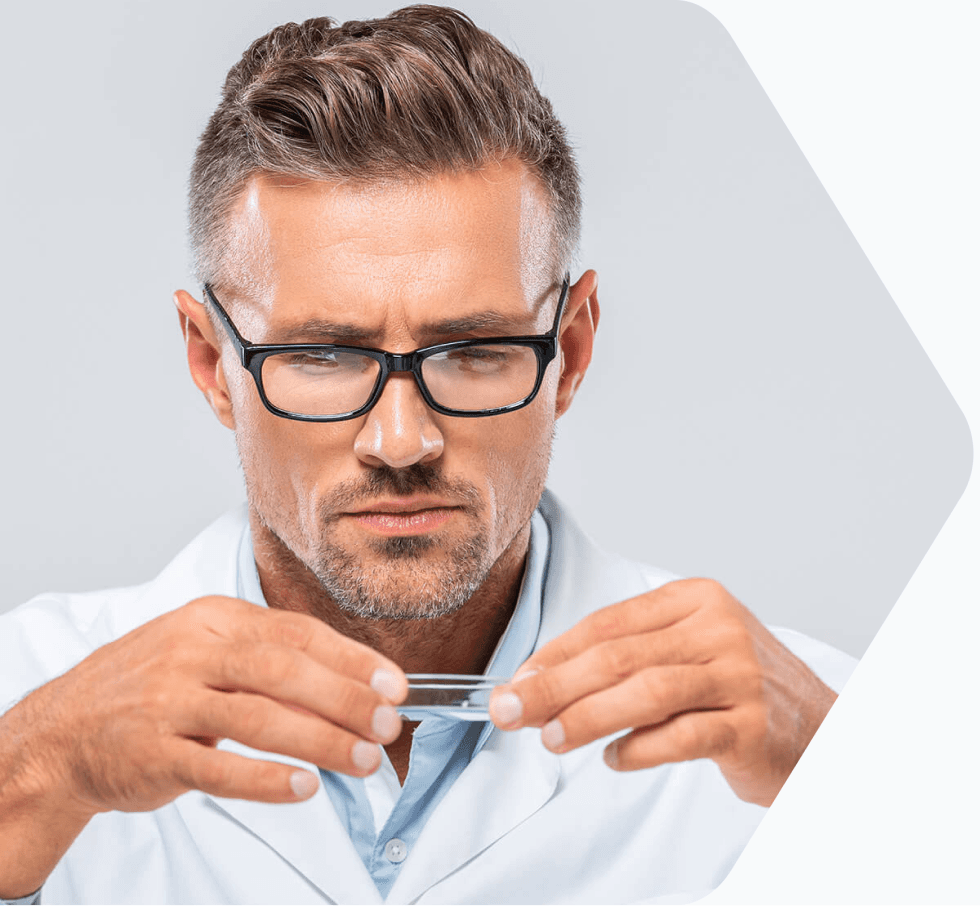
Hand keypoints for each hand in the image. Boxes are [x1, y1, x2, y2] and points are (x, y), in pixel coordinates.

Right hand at [3, 596, 407, 816]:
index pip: (298, 632)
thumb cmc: (152, 685)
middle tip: (387, 725)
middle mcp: (193, 653)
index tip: (394, 685)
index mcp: (215, 619)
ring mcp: (169, 702)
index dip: (352, 660)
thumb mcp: (204, 647)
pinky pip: (217, 768)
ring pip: (258, 719)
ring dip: (320, 741)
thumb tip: (351, 679)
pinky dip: (266, 780)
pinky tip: (305, 787)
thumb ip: (268, 655)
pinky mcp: (151, 754)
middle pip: (284, 671)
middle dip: (345, 698)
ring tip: (362, 760)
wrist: (63, 728)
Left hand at [488, 578, 835, 805]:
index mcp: (695, 599)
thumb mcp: (687, 651)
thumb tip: (542, 681)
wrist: (823, 731)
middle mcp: (718, 628)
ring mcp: (739, 674)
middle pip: (618, 655)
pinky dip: (638, 749)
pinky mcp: (752, 724)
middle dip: (554, 685)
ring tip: (552, 738)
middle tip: (512, 711)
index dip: (555, 653)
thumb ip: (628, 658)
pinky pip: (680, 737)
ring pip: (645, 692)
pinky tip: (614, 759)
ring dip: (588, 716)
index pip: (608, 623)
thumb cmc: (738, 688)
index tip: (518, 679)